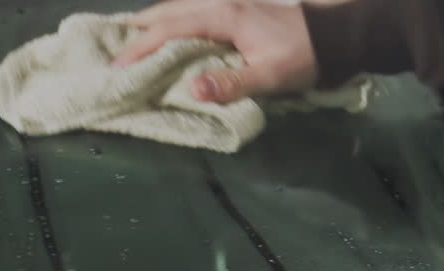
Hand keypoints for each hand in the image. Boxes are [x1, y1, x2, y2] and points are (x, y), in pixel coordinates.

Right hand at [111, 0, 317, 104]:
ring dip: (153, 23)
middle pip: (168, 12)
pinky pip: (192, 12)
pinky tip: (168, 32)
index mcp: (223, 15)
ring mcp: (227, 4)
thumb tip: (193, 90)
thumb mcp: (272, 76)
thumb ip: (233, 83)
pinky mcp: (235, 11)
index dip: (142, 47)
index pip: (170, 28)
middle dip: (137, 30)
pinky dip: (172, 21)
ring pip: (179, 8)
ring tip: (129, 38)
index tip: (118, 66)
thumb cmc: (303, 57)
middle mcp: (219, 3)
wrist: (333, 37)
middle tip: (110, 50)